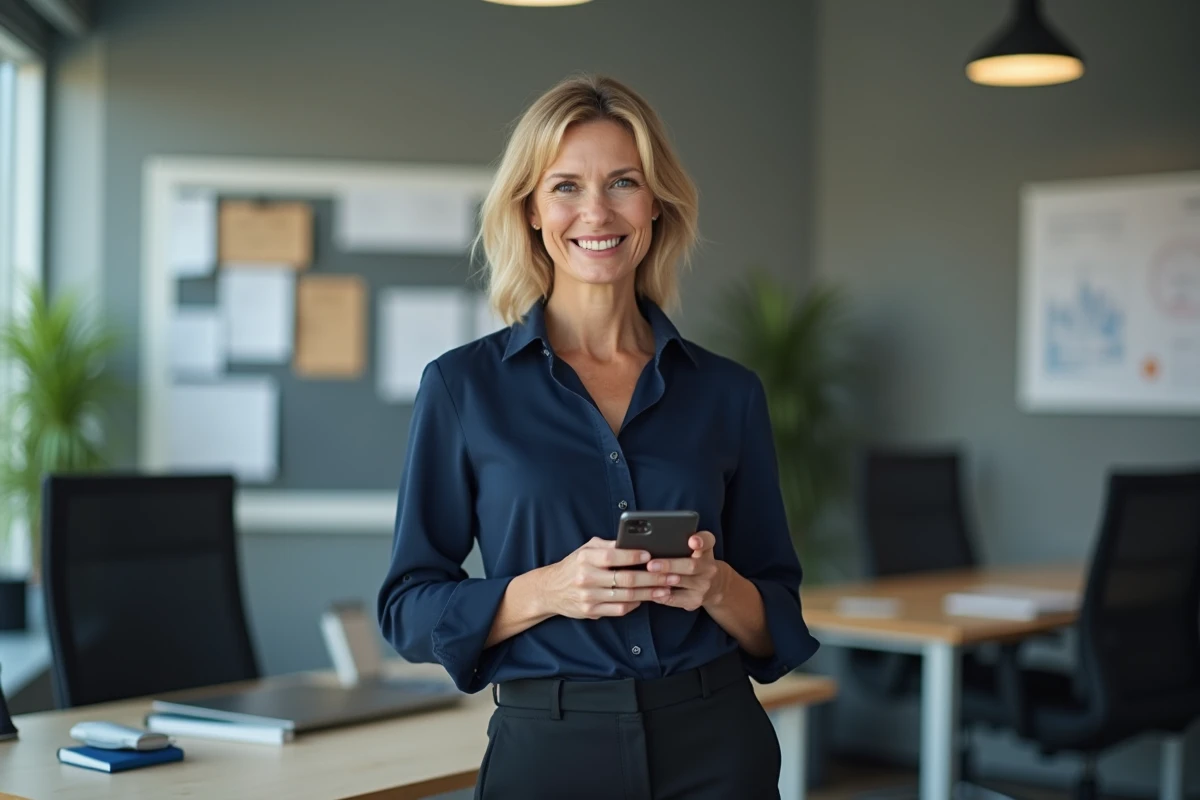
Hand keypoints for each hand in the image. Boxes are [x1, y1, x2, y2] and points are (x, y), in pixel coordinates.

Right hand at [538, 538, 678, 619]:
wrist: (550, 590)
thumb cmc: (574, 565)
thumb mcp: (586, 550)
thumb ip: (607, 546)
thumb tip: (633, 542)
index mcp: (585, 558)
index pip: (612, 556)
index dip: (632, 556)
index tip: (651, 555)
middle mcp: (586, 578)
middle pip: (625, 579)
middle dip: (652, 577)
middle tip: (671, 575)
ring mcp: (588, 597)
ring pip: (626, 596)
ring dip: (650, 593)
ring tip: (666, 588)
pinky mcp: (591, 612)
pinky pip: (619, 609)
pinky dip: (635, 604)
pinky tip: (647, 598)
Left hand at [647, 531, 728, 611]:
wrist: (716, 587)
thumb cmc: (700, 563)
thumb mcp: (700, 549)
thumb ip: (686, 540)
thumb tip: (660, 537)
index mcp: (707, 551)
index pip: (708, 542)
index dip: (700, 541)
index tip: (692, 541)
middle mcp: (708, 568)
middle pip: (690, 566)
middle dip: (670, 565)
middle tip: (651, 565)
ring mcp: (703, 586)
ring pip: (681, 583)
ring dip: (662, 580)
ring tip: (647, 577)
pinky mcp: (695, 601)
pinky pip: (675, 599)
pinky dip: (661, 595)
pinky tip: (650, 591)